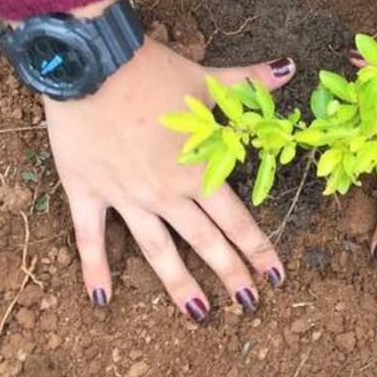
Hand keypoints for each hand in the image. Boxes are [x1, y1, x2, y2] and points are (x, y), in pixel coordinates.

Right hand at [43, 38, 295, 318]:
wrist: (91, 63)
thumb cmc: (150, 70)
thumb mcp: (204, 78)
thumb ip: (248, 82)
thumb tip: (290, 67)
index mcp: (197, 168)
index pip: (236, 219)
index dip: (258, 248)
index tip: (276, 276)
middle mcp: (165, 191)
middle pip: (204, 241)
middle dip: (230, 273)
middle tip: (249, 302)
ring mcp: (125, 196)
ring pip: (156, 250)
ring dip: (178, 284)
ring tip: (198, 313)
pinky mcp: (87, 191)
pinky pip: (90, 238)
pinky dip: (95, 269)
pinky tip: (102, 300)